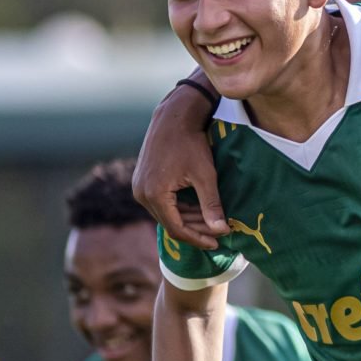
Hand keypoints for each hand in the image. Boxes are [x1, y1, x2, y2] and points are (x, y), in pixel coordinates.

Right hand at [134, 83, 228, 250]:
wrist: (174, 117)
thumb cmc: (192, 144)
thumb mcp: (205, 176)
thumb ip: (211, 205)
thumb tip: (221, 231)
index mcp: (154, 195)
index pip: (177, 229)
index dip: (198, 239)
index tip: (217, 243)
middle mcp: (140, 194)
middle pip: (170, 223)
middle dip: (196, 230)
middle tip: (219, 233)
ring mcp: (139, 187)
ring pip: (166, 214)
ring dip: (188, 220)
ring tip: (212, 223)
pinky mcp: (142, 181)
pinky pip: (162, 203)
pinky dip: (180, 208)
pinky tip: (198, 209)